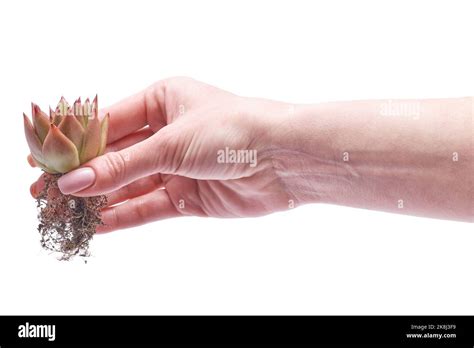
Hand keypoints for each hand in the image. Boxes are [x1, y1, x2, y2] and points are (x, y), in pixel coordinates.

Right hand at [29, 77, 292, 231]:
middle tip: (47, 194)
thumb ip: (124, 165)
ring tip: (67, 214)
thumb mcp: (171, 142)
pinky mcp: (189, 196)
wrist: (283, 159)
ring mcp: (178, 166)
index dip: (77, 145)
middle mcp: (168, 132)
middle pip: (117, 157)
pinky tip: (99, 224)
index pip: (109, 123)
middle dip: (85, 176)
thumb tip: (77, 182)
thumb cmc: (232, 130)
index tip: (45, 162)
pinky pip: (150, 206)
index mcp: (162, 101)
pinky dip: (126, 215)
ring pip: (131, 185)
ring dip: (102, 200)